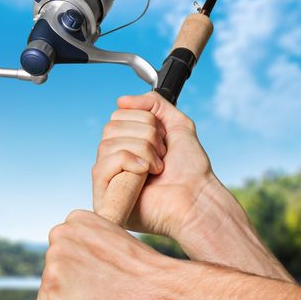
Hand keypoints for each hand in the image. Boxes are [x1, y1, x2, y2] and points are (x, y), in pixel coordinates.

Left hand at [36, 209, 175, 299]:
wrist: (161, 293)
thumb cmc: (146, 275)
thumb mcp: (115, 245)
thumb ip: (90, 246)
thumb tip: (76, 262)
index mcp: (77, 218)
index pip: (63, 249)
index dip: (82, 268)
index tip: (105, 275)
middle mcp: (60, 232)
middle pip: (53, 268)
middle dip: (73, 283)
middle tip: (104, 290)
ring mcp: (54, 258)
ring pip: (50, 288)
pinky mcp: (52, 285)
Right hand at [93, 91, 217, 241]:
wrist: (196, 199)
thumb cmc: (191, 171)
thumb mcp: (177, 124)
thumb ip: (154, 104)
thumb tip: (121, 100)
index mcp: (128, 146)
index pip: (117, 118)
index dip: (143, 122)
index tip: (163, 140)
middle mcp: (115, 161)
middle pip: (111, 127)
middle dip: (145, 136)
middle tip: (162, 155)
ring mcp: (107, 179)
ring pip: (108, 144)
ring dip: (142, 151)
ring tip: (156, 169)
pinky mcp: (104, 196)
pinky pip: (104, 163)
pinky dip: (129, 162)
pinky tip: (144, 176)